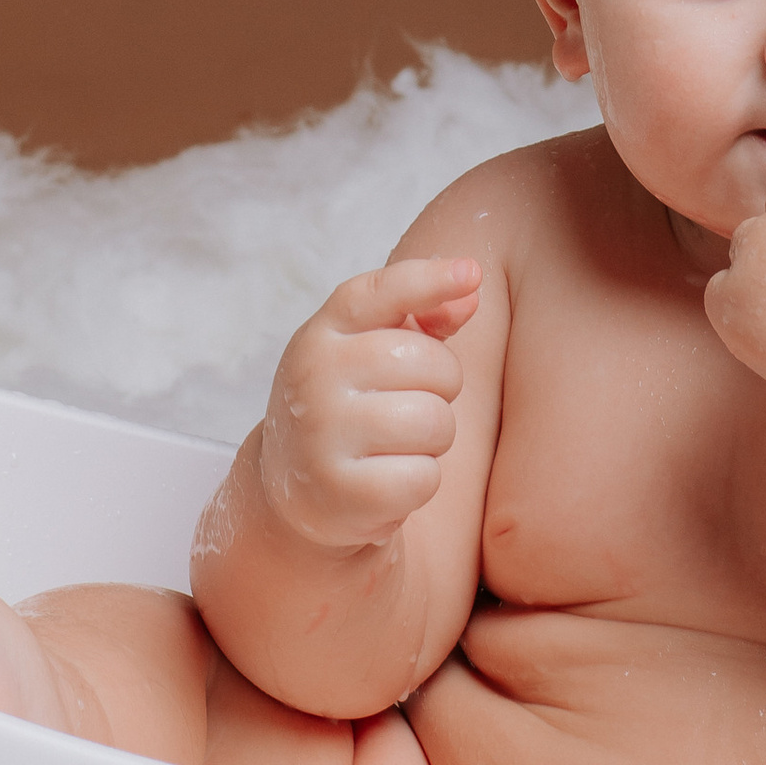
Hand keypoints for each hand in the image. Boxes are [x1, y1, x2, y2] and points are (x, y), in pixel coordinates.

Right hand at [254, 254, 481, 552]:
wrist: (294, 488)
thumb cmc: (351, 406)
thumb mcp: (371, 353)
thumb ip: (422, 319)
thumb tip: (470, 292)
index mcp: (324, 333)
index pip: (380, 294)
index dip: (429, 281)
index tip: (470, 273)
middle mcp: (316, 376)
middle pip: (432, 364)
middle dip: (442, 388)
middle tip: (410, 405)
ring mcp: (323, 434)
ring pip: (435, 423)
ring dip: (433, 439)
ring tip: (397, 444)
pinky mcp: (340, 491)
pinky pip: (423, 478)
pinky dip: (419, 483)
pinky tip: (387, 481)